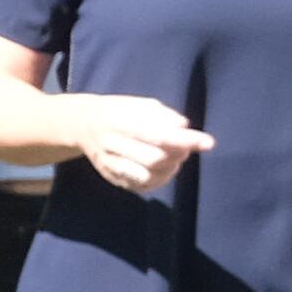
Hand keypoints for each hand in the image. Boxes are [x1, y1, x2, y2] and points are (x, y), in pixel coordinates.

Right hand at [73, 95, 212, 194]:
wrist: (83, 124)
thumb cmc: (121, 111)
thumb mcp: (141, 104)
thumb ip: (165, 116)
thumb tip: (185, 128)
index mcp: (119, 122)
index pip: (157, 135)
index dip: (185, 141)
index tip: (208, 143)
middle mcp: (111, 145)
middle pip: (154, 159)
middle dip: (179, 154)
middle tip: (188, 147)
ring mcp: (109, 165)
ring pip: (148, 176)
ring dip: (172, 168)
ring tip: (177, 156)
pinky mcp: (112, 178)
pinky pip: (142, 186)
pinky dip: (161, 179)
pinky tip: (166, 167)